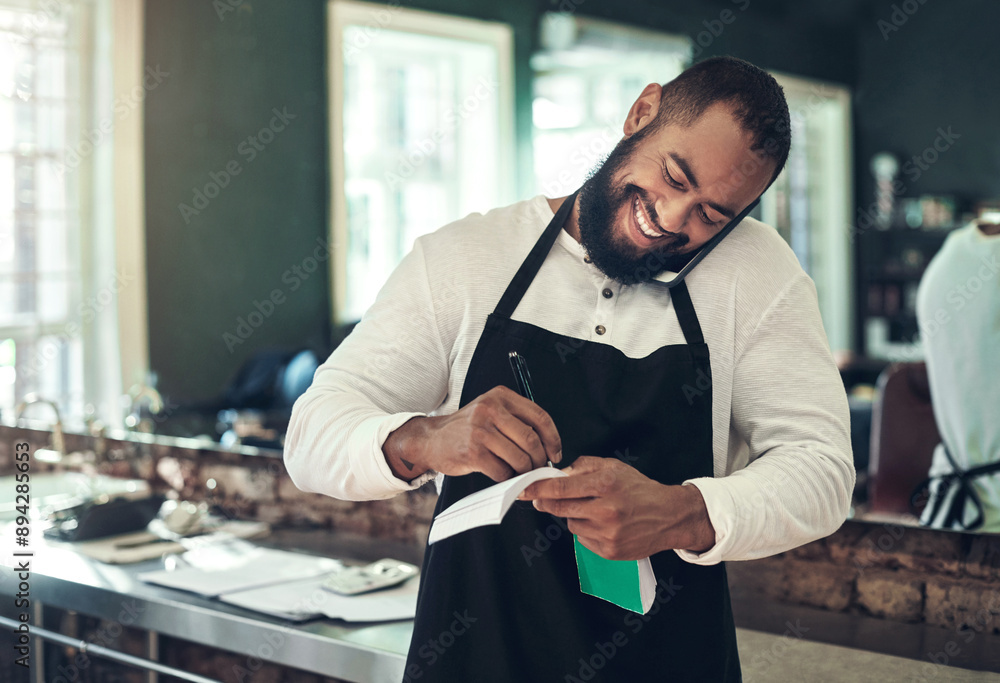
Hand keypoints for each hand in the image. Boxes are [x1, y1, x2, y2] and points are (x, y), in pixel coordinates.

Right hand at [382, 386, 561, 481]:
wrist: (432, 439)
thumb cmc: (468, 428)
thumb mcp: (491, 411)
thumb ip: (517, 420)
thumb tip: (548, 445)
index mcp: (500, 396)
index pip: (539, 417)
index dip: (553, 439)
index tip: (555, 453)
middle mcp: (490, 410)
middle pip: (531, 440)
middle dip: (539, 459)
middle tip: (538, 467)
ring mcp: (480, 431)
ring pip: (519, 458)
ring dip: (524, 471)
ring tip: (521, 472)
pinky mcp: (473, 453)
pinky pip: (502, 471)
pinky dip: (507, 478)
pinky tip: (503, 475)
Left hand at [519, 456, 715, 559]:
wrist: (668, 516)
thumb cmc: (639, 489)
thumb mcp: (614, 467)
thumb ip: (584, 467)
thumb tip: (558, 474)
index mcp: (606, 484)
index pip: (561, 487)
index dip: (536, 489)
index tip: (520, 489)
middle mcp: (606, 510)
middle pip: (560, 507)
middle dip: (546, 502)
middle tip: (540, 498)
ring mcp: (607, 533)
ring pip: (570, 523)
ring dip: (573, 515)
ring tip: (593, 509)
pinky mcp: (609, 550)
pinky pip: (582, 538)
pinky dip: (586, 530)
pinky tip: (602, 524)